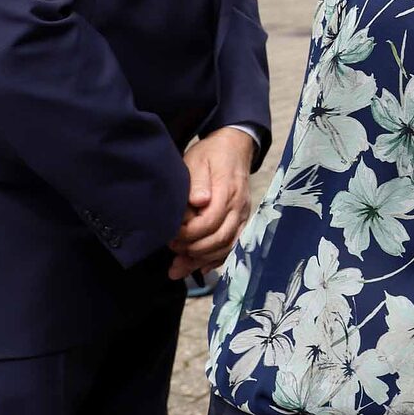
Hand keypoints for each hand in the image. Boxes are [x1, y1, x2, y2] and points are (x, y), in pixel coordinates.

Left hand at [168, 126, 254, 279]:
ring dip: (203, 259)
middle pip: (220, 238)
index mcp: (227, 191)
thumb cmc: (212, 153)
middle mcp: (239, 206)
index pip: (210, 222)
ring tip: (180, 266)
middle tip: (172, 249)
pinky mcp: (242, 220)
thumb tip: (199, 201)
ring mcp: (243, 215)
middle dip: (193, 250)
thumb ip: (197, 182)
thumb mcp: (198, 160)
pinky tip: (200, 268)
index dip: (189, 234)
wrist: (235, 146)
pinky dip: (217, 260)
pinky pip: (233, 245)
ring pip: (227, 246)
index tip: (170, 235)